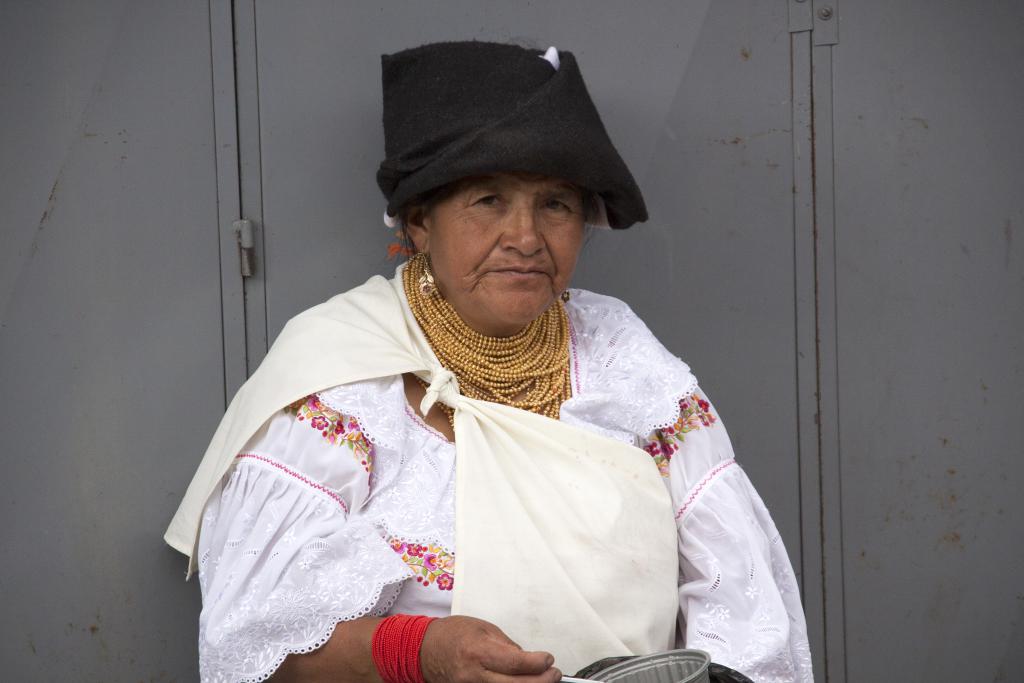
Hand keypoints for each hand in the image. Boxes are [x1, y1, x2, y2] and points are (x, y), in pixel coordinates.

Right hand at [420, 616, 561, 682]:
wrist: (424, 650)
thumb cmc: (452, 634)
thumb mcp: (483, 628)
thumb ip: (507, 645)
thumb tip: (529, 659)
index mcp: (478, 651)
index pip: (515, 662)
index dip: (538, 663)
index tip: (548, 659)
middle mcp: (474, 675)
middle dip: (542, 681)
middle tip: (554, 674)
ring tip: (542, 680)